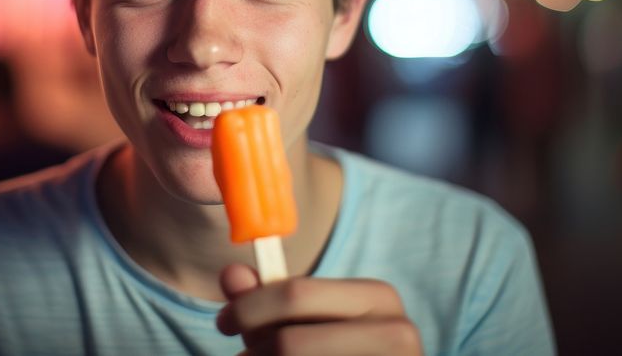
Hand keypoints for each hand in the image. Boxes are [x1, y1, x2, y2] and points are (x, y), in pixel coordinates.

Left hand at [216, 263, 422, 354]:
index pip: (296, 294)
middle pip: (291, 344)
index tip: (224, 322)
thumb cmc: (338, 348)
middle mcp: (397, 334)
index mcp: (379, 298)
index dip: (249, 308)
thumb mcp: (306, 320)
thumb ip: (268, 299)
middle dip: (255, 349)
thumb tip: (230, 273)